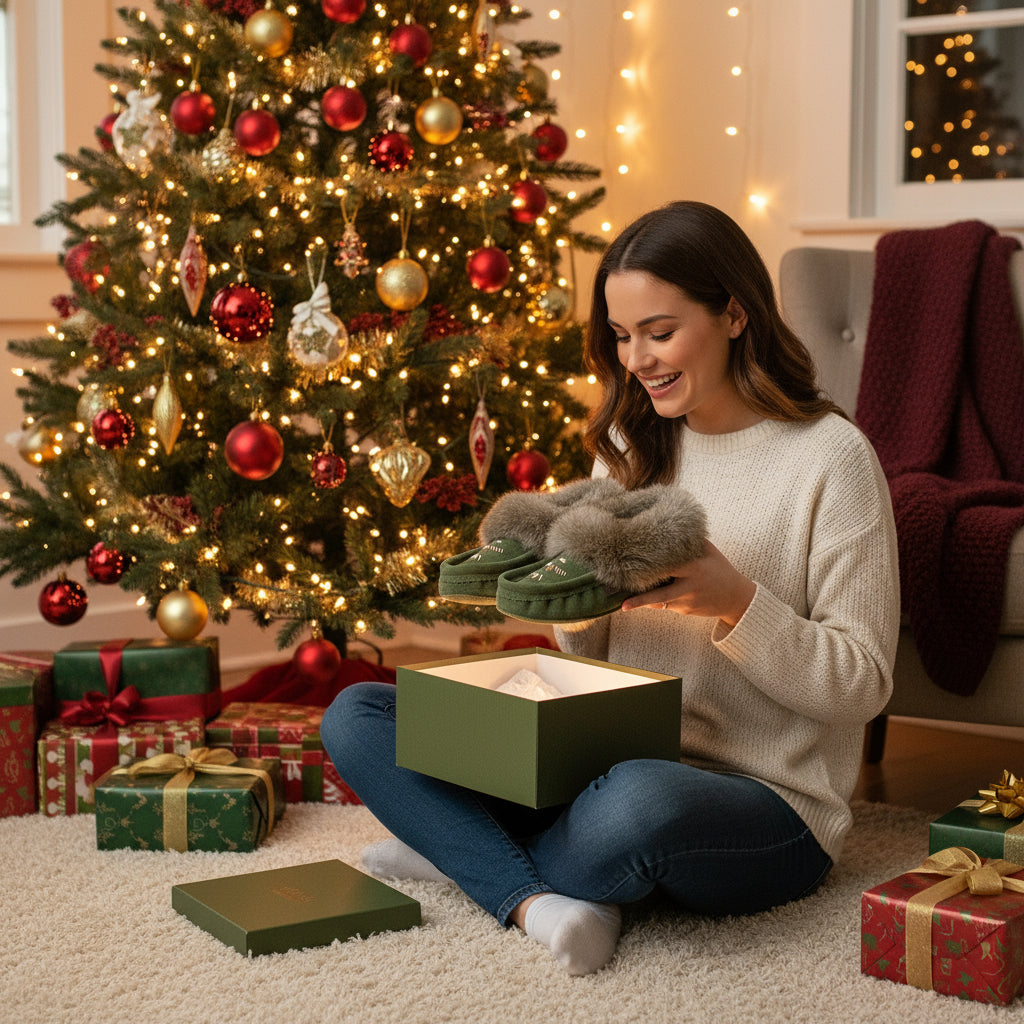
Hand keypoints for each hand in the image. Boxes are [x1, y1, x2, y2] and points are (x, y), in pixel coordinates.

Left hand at [620, 540, 755, 627]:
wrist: (736, 598)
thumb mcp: (708, 552)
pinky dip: (656, 601)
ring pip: (659, 603)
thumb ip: (689, 542)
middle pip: (660, 594)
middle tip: (622, 603)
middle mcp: (689, 587)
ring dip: (643, 601)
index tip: (632, 565)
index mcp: (695, 568)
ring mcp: (687, 602)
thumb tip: (667, 523)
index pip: (668, 566)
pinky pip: (665, 605)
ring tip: (624, 603)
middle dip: (641, 599)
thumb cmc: (719, 569)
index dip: (649, 565)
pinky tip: (644, 599)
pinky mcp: (684, 612)